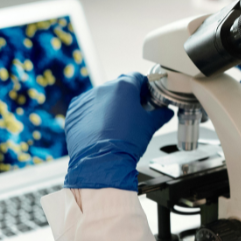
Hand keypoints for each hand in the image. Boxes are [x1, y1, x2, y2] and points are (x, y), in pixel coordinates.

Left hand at [64, 72, 173, 190]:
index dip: (144, 88)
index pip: (137, 78)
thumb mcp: (150, 126)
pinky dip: (94, 115)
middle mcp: (103, 89)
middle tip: (133, 114)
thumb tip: (166, 113)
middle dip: (127, 98)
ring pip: (102, 98)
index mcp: (123, 87)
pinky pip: (87, 108)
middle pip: (119, 87)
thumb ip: (160, 115)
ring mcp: (86, 99)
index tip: (146, 98)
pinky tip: (102, 129)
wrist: (102, 162)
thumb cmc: (125, 142)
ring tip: (116, 125)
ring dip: (110, 106)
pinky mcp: (74, 112)